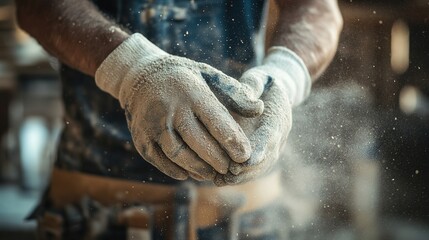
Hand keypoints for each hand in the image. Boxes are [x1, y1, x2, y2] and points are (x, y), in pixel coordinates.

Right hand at [95, 34, 262, 180]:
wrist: (139, 76)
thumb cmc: (183, 78)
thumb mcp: (209, 75)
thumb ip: (235, 92)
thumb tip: (259, 109)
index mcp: (192, 93)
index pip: (216, 121)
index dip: (232, 141)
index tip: (245, 155)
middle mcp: (170, 110)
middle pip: (197, 143)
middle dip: (218, 160)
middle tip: (230, 168)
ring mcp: (152, 126)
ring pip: (178, 155)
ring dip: (198, 168)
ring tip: (213, 173)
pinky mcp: (141, 138)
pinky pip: (160, 161)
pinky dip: (176, 171)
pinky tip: (190, 173)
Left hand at [215, 47, 311, 184]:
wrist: (274, 93)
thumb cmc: (262, 83)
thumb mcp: (258, 78)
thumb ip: (252, 85)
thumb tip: (246, 96)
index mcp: (279, 115)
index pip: (271, 134)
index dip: (261, 149)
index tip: (248, 160)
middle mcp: (279, 134)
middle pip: (267, 156)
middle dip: (249, 168)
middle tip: (229, 175)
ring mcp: (274, 146)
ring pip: (261, 167)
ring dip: (242, 177)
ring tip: (221, 181)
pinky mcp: (264, 154)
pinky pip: (255, 169)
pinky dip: (240, 177)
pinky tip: (220, 181)